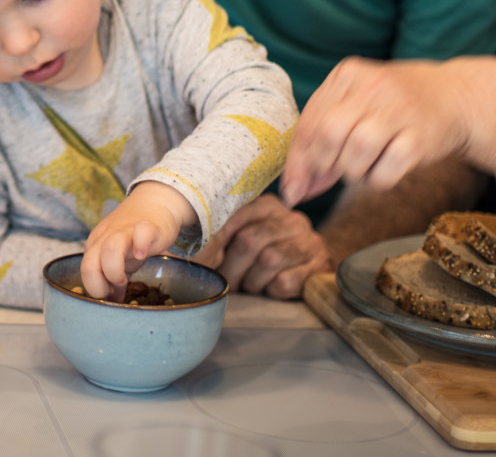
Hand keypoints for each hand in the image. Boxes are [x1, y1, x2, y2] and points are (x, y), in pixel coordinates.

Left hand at [80, 182, 192, 299]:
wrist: (155, 202)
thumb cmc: (135, 236)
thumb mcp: (120, 258)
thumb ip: (114, 278)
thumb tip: (113, 303)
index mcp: (95, 246)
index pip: (85, 272)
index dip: (97, 289)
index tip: (112, 293)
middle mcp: (105, 238)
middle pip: (89, 265)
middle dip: (99, 286)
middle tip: (116, 288)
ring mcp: (126, 230)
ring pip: (110, 249)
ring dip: (115, 271)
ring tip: (126, 277)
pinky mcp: (148, 225)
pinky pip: (141, 232)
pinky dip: (140, 245)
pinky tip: (143, 254)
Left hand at [193, 195, 329, 298]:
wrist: (307, 271)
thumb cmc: (261, 256)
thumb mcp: (240, 238)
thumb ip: (218, 231)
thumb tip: (175, 239)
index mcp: (268, 205)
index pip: (235, 218)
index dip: (218, 243)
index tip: (210, 258)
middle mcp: (291, 218)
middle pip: (250, 241)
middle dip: (233, 269)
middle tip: (227, 281)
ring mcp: (309, 240)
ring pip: (268, 260)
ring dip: (252, 281)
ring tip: (250, 285)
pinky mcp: (320, 265)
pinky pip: (285, 281)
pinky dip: (271, 291)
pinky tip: (270, 289)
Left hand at [280, 57, 467, 208]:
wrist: (455, 96)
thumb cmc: (392, 106)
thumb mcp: (354, 106)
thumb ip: (320, 140)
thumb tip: (292, 190)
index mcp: (346, 75)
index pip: (309, 122)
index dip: (297, 160)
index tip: (293, 188)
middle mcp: (372, 86)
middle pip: (328, 135)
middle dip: (323, 165)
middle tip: (334, 172)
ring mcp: (399, 110)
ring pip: (355, 153)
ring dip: (352, 172)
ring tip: (363, 166)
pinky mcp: (422, 137)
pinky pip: (387, 171)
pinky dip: (377, 180)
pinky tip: (383, 170)